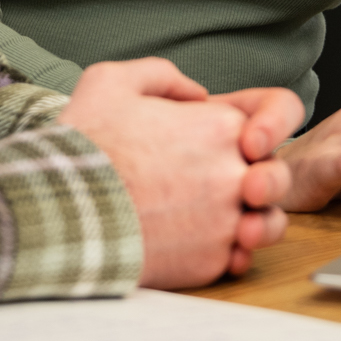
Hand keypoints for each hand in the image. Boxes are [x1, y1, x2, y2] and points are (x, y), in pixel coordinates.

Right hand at [57, 59, 300, 287]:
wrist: (59, 214)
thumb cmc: (84, 146)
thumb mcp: (111, 81)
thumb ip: (162, 76)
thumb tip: (195, 95)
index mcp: (220, 124)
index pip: (281, 110)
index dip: (271, 120)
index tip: (246, 136)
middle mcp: (233, 173)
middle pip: (275, 172)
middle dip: (258, 176)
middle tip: (222, 182)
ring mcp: (225, 222)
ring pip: (267, 222)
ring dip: (252, 219)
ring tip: (218, 219)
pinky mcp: (210, 263)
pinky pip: (238, 259)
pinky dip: (224, 253)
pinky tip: (197, 243)